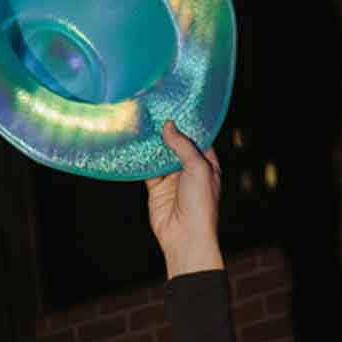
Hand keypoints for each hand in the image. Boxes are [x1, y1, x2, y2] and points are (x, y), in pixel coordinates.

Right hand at [146, 120, 223, 277]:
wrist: (185, 237)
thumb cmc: (200, 205)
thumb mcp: (197, 168)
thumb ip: (183, 145)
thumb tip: (169, 126)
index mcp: (207, 164)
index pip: (197, 138)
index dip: (188, 123)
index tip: (176, 105)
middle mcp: (190, 170)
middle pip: (177, 144)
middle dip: (168, 130)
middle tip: (155, 108)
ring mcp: (172, 179)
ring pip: (160, 155)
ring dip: (153, 142)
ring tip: (143, 120)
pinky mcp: (156, 188)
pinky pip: (147, 170)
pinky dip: (141, 159)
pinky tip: (134, 143)